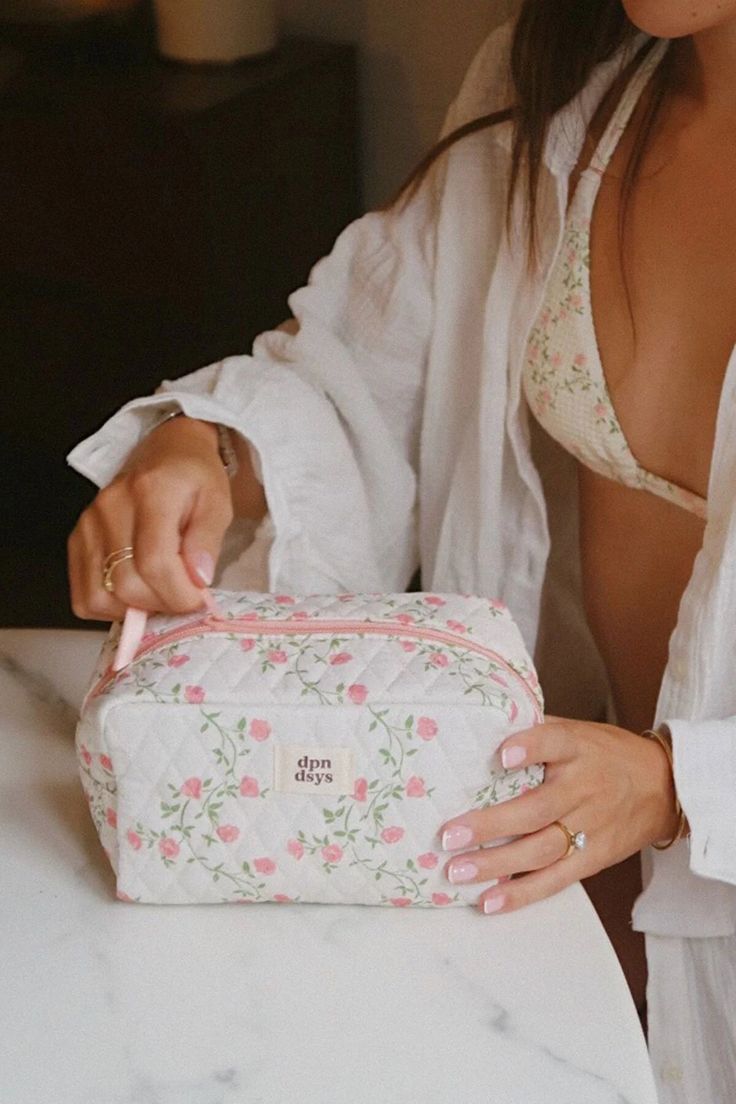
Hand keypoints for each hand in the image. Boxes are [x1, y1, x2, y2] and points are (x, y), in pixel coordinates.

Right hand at [68, 416, 233, 620]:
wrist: (167, 452)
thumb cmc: (194, 478)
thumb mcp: (217, 504)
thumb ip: (208, 542)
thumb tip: (198, 579)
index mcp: (150, 493)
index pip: (155, 563)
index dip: (179, 594)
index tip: (198, 598)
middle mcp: (111, 508)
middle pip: (126, 585)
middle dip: (162, 604)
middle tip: (183, 594)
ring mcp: (88, 525)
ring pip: (100, 596)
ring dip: (135, 609)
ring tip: (160, 592)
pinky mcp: (77, 541)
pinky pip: (84, 596)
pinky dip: (110, 607)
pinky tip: (135, 593)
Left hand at [437, 715, 680, 915]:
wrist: (664, 787)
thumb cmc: (606, 755)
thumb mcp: (577, 731)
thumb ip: (536, 730)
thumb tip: (480, 727)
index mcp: (577, 749)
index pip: (555, 742)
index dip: (530, 748)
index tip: (501, 755)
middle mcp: (583, 788)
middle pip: (537, 809)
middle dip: (491, 825)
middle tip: (449, 835)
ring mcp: (590, 827)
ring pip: (540, 849)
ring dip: (496, 864)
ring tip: (457, 871)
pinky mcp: (594, 859)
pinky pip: (556, 880)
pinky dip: (521, 893)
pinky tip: (488, 900)